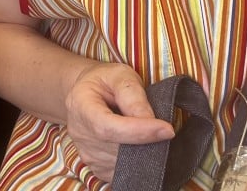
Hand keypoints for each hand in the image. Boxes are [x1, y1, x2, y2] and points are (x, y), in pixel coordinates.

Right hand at [63, 62, 174, 181]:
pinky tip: (136, 142)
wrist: (89, 93)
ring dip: (143, 151)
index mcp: (80, 105)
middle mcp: (79, 133)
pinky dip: (137, 160)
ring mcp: (87, 154)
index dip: (138, 132)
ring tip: (144, 130)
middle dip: (146, 141)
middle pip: (118, 148)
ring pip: (123, 163)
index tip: (167, 129)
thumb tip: (150, 121)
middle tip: (162, 127)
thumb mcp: (120, 75)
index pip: (108, 127)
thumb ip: (133, 95)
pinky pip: (123, 171)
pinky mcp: (97, 167)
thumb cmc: (105, 81)